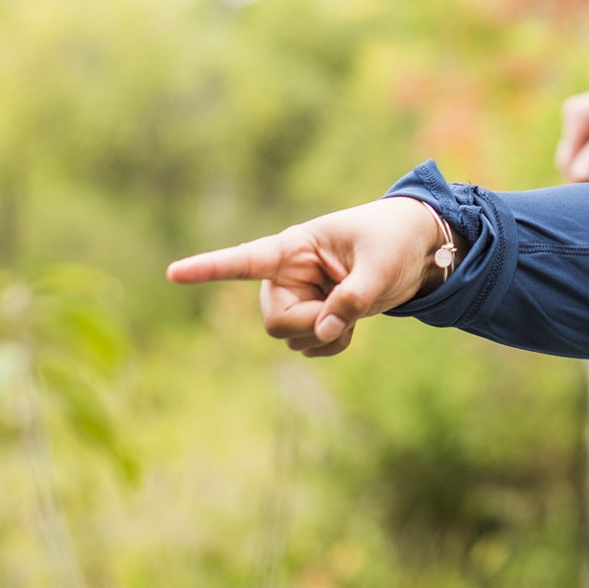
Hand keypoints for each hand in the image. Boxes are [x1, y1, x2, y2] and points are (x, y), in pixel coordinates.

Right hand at [166, 198, 439, 357]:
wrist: (415, 251)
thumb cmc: (394, 241)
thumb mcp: (380, 267)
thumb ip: (352, 300)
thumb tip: (323, 332)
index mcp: (294, 246)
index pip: (244, 259)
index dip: (208, 268)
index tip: (173, 273)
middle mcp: (287, 273)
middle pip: (274, 320)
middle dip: (307, 327)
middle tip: (340, 316)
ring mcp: (297, 296)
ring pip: (290, 338)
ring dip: (323, 338)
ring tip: (352, 312)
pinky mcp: (312, 315)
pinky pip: (307, 346)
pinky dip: (330, 345)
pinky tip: (349, 326)